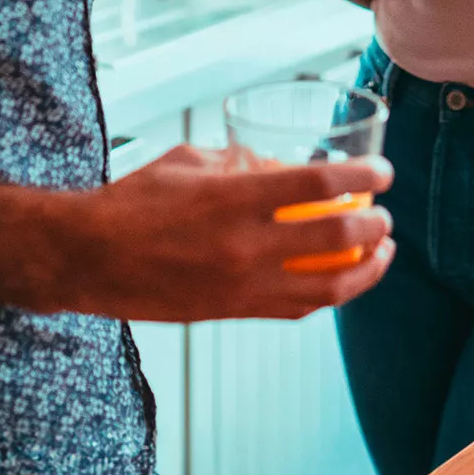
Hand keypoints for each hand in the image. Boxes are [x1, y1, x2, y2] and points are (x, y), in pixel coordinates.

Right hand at [53, 144, 394, 322]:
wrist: (86, 258)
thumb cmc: (133, 200)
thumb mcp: (188, 162)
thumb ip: (241, 163)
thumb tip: (286, 167)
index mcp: (232, 198)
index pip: (318, 186)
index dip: (363, 176)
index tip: (384, 172)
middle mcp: (242, 246)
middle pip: (335, 239)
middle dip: (375, 227)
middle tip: (387, 214)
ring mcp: (239, 287)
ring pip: (327, 288)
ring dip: (366, 271)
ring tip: (383, 253)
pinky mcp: (231, 313)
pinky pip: (295, 308)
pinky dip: (327, 295)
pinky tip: (340, 281)